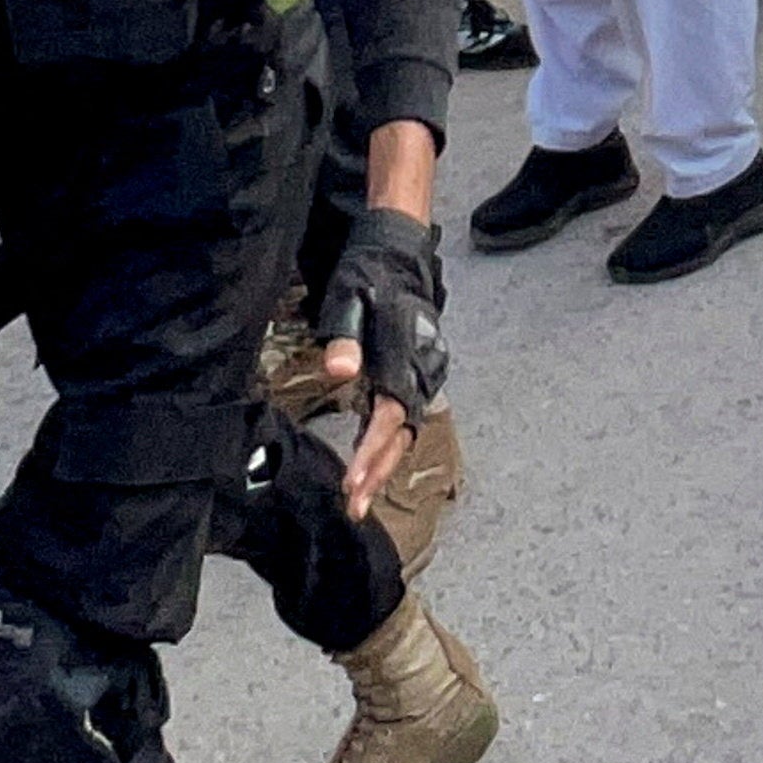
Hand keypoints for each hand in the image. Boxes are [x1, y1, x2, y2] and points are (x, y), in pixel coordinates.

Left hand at [312, 198, 446, 498]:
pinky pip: (407, 420)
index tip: (351, 483)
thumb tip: (338, 372)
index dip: (370, 452)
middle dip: (378, 474)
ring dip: (383, 466)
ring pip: (407, 431)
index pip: (389, 417)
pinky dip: (390, 446)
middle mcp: (422, 372)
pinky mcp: (420, 374)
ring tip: (359, 498)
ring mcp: (425, 374)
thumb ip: (344, 338)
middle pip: (402, 435)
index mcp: (403, 359)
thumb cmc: (367, 276)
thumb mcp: (348, 300)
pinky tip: (372, 463)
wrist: (399, 254)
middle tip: (353, 508)